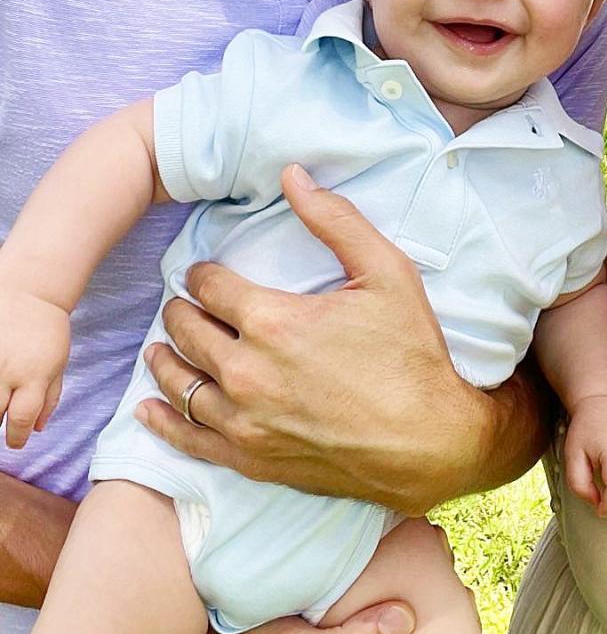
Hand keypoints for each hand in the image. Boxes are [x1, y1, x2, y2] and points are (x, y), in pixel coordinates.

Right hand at [0, 292, 68, 447]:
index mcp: (34, 377)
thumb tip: (36, 429)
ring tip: (2, 398)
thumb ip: (50, 398)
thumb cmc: (47, 329)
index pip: (21, 420)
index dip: (17, 438)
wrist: (30, 292)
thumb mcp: (59, 363)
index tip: (16, 441)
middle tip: (2, 419)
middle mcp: (7, 372)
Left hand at [136, 166, 486, 513]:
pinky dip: (164, 421)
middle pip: (188, 332)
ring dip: (165, 359)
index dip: (202, 274)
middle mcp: (246, 372)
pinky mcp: (252, 459)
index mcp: (273, 321)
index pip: (211, 287)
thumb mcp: (387, 272)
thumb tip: (292, 175)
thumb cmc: (412, 355)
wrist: (430, 442)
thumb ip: (336, 220)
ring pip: (181, 383)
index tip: (203, 271)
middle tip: (182, 303)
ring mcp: (245, 421)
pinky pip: (190, 438)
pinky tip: (149, 409)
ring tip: (159, 346)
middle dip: (181, 311)